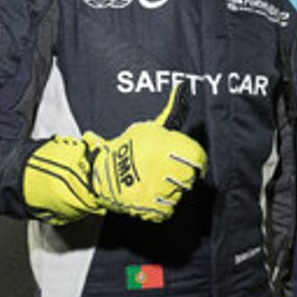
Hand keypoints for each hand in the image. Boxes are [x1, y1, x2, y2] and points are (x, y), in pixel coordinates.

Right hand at [23, 85, 205, 223]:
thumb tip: (182, 87)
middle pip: (190, 175)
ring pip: (180, 192)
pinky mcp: (151, 208)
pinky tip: (150, 193)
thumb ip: (170, 112)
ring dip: (171, 187)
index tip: (193, 161)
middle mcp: (162, 168)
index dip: (196, 159)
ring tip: (154, 180)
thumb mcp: (148, 127)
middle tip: (168, 169)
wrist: (99, 176)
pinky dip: (161, 203)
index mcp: (163, 146)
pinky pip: (169, 208)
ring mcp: (156, 190)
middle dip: (182, 172)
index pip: (197, 156)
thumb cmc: (126, 149)